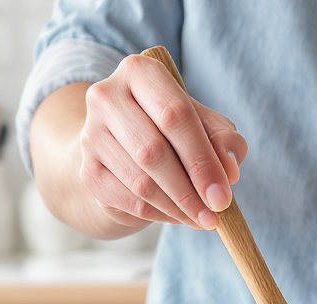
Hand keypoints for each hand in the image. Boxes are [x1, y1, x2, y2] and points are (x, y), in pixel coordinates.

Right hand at [79, 54, 248, 229]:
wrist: (125, 146)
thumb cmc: (173, 130)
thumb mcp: (206, 125)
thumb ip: (224, 140)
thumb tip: (229, 170)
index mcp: (140, 72)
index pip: (174, 115)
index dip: (202, 160)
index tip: (222, 196)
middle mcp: (107, 96)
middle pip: (152, 151)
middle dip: (189, 190)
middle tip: (213, 215)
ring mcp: (91, 134)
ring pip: (139, 181)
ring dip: (176, 207)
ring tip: (200, 218)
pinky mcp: (86, 169)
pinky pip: (127, 200)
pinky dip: (158, 214)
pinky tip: (176, 215)